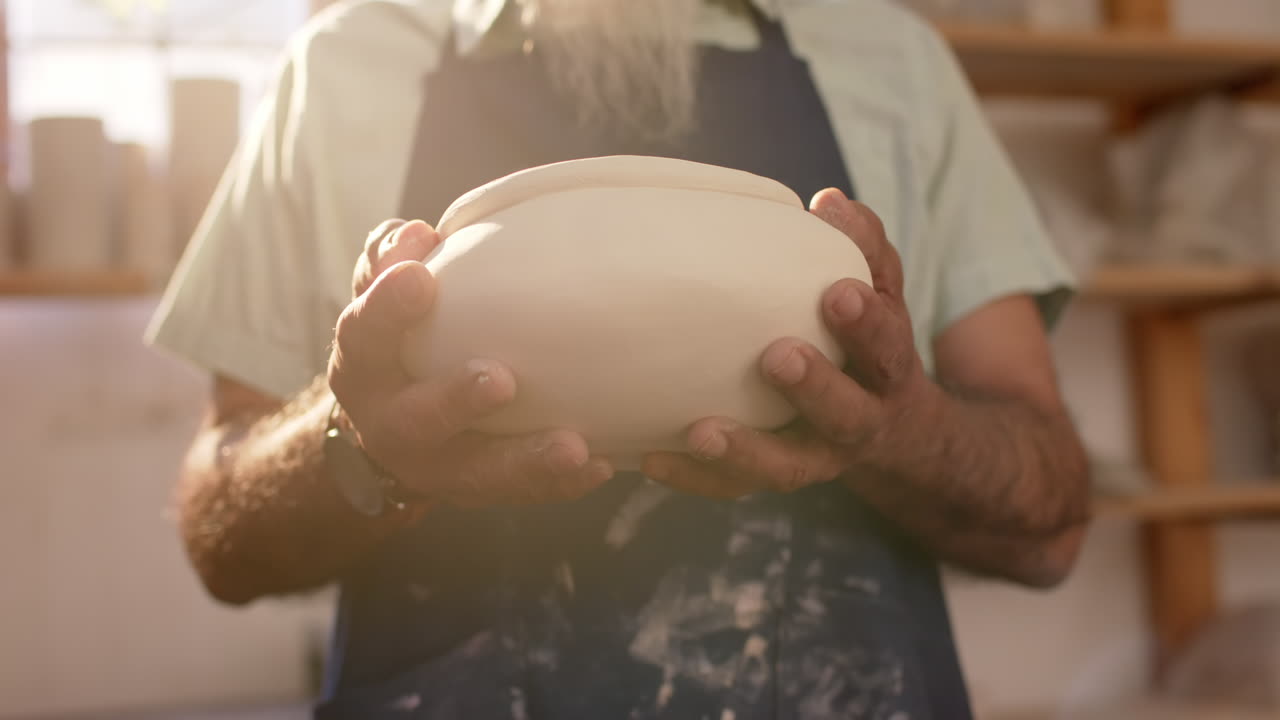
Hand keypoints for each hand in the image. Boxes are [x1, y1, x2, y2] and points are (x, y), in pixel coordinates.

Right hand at [329, 219, 613, 507]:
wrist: (389, 429)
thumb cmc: (400, 341)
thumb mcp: (382, 299)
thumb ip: (392, 263)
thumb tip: (418, 236)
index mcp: (363, 367)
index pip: (364, 334)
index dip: (388, 308)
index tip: (421, 277)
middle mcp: (389, 424)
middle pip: (415, 420)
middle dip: (455, 401)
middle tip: (500, 379)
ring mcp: (434, 467)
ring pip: (475, 473)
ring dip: (525, 460)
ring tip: (573, 446)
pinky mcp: (475, 490)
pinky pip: (520, 493)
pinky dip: (559, 483)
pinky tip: (600, 464)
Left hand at [641, 190, 939, 498]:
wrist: (891, 433)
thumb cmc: (867, 341)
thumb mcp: (880, 291)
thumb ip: (863, 247)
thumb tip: (829, 203)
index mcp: (886, 369)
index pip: (886, 346)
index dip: (866, 324)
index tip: (836, 293)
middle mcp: (858, 422)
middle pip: (846, 416)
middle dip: (816, 389)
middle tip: (777, 357)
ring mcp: (815, 458)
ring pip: (786, 469)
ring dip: (746, 452)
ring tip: (701, 431)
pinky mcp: (771, 477)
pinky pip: (733, 488)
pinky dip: (694, 478)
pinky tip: (651, 458)